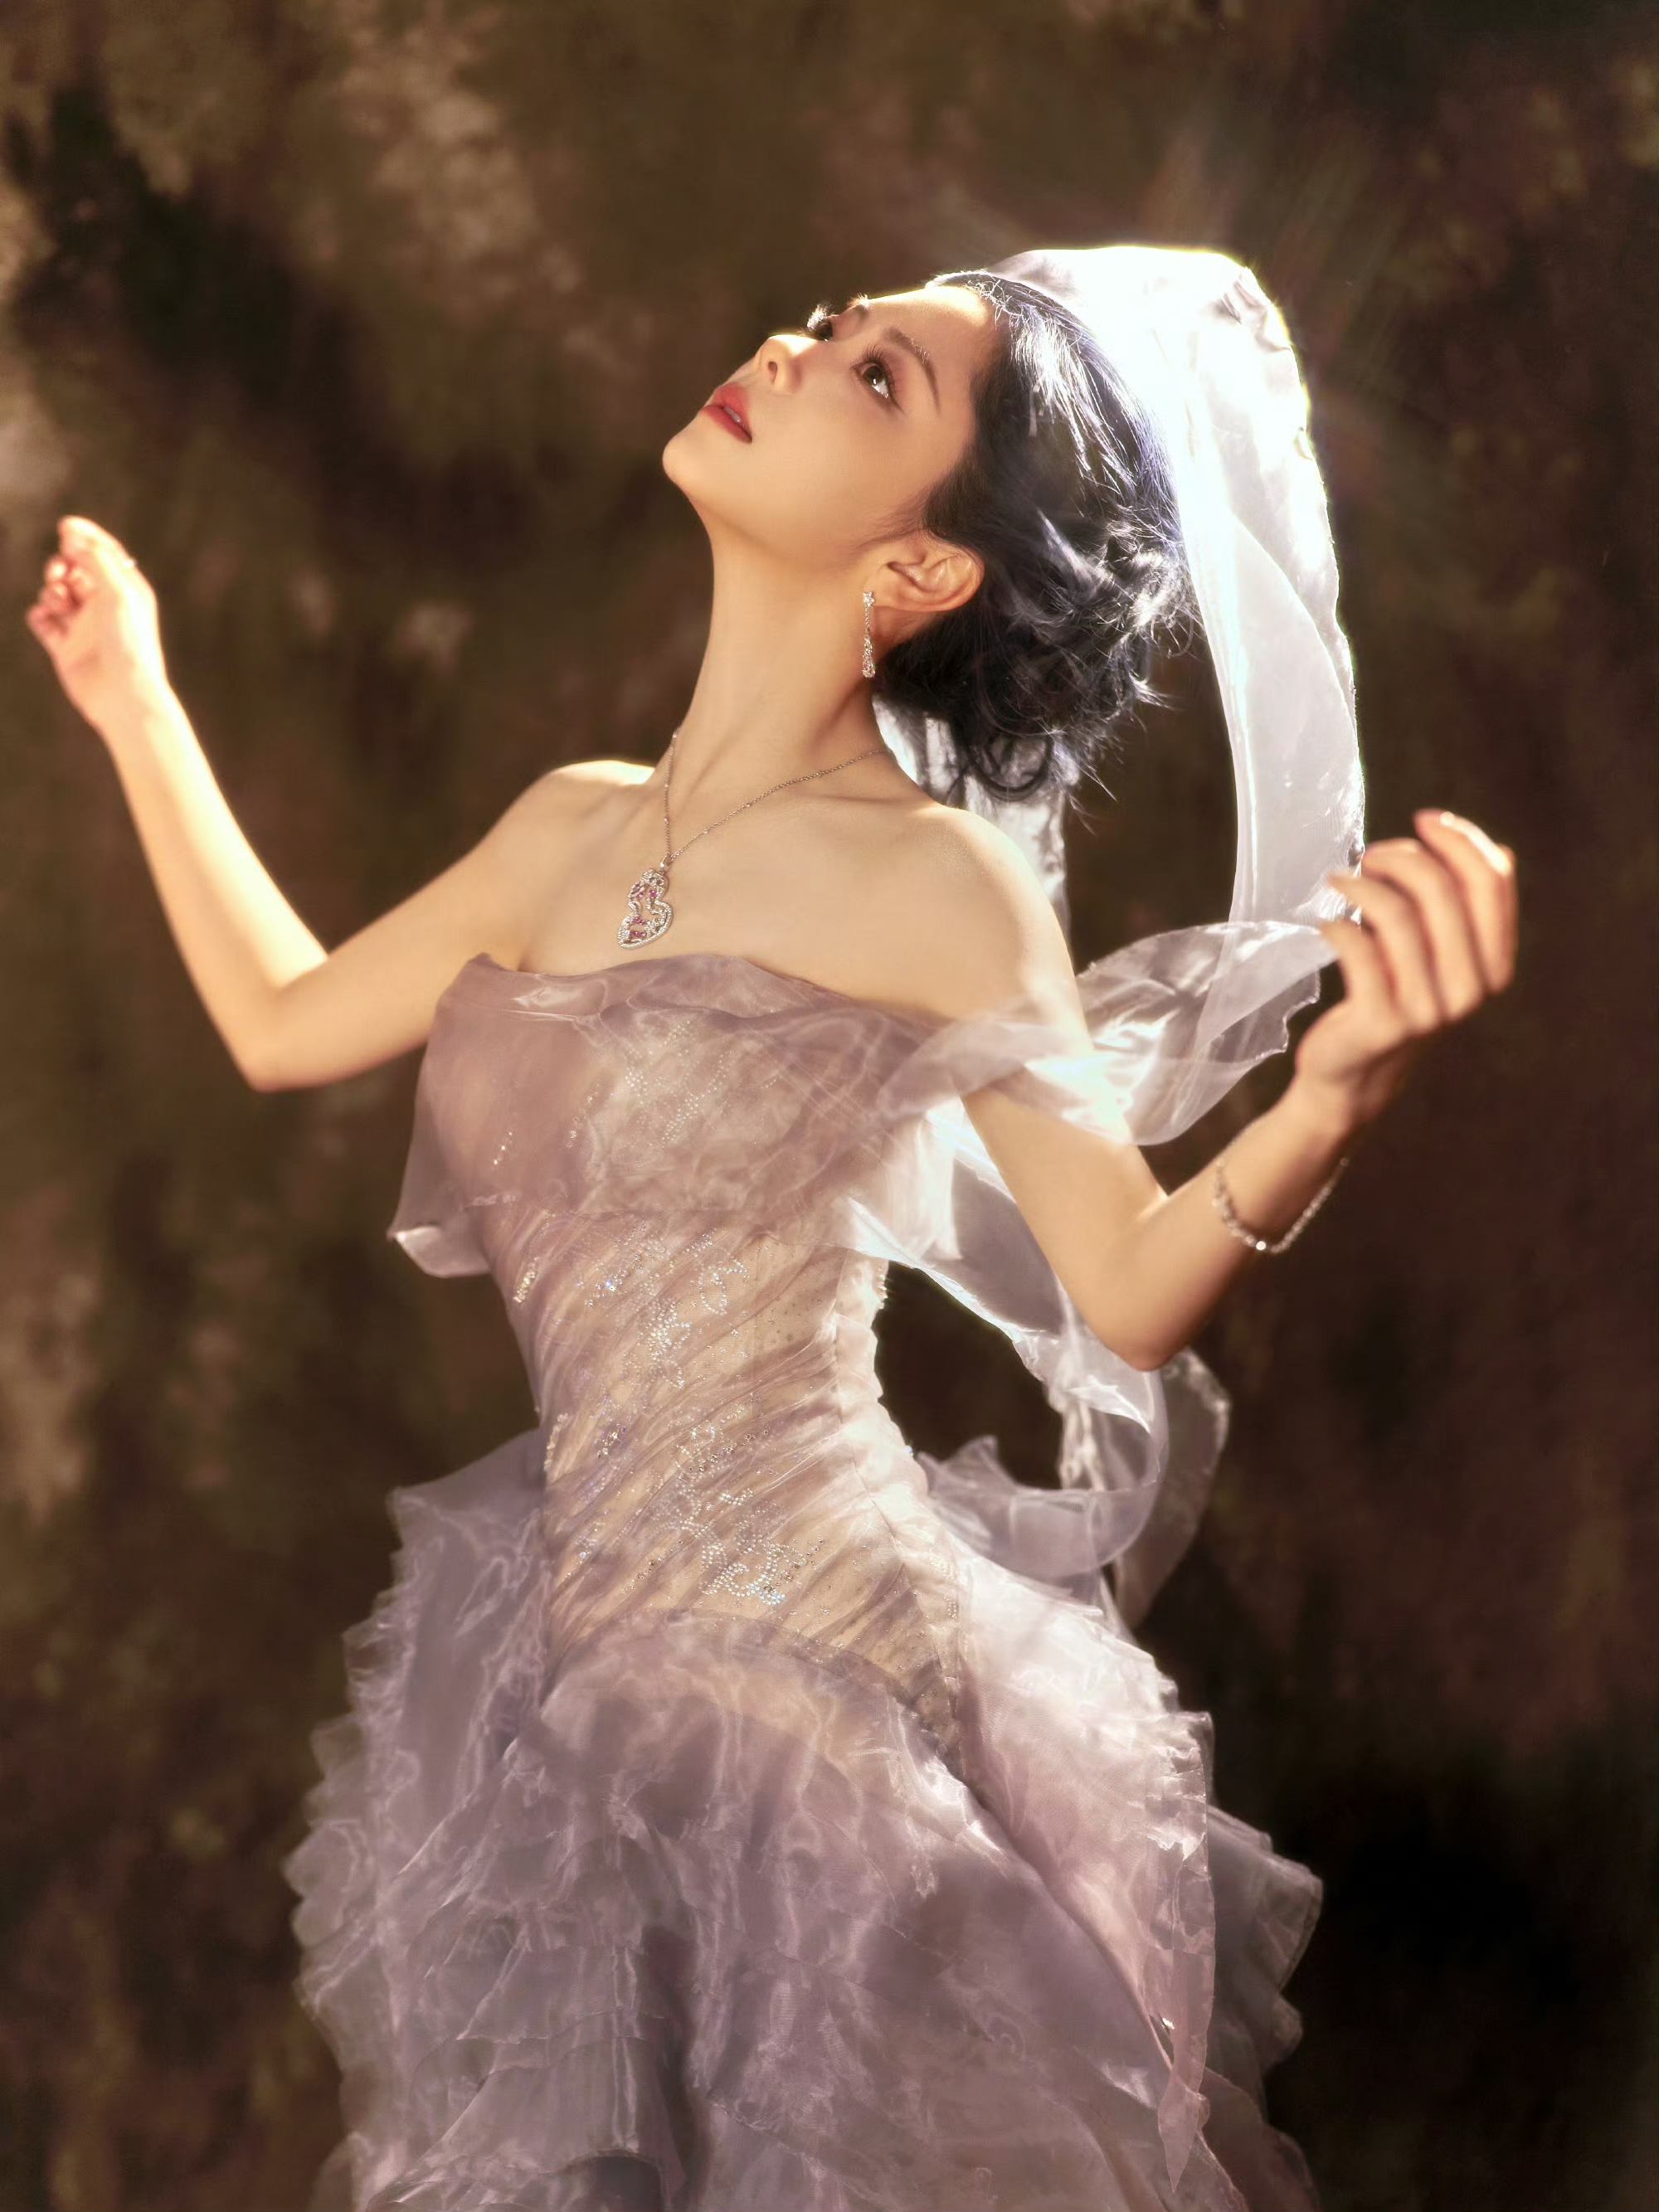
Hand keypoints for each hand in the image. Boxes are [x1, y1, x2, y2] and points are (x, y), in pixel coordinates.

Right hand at [25, 515, 172, 739]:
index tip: (64, 525)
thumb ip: (95, 559)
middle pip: (75, 570)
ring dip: (50, 590)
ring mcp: (84, 628)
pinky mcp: (66, 648)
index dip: (84, 536)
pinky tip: (44, 618)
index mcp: (126, 591)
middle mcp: (105, 607)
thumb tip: (72, 534)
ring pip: (56, 594)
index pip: (104, 554)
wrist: (123, 696)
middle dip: (61, 564)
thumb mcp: (118, 593)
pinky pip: (43, 622)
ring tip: (57, 601)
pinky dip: (39, 615)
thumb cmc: (129, 644)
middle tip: (58, 573)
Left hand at [1288, 810, 1518, 1137]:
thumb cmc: (1395, 998)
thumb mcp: (1441, 957)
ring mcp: (1427, 1009)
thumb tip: (1495, 847)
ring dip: (1364, 885)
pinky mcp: (1381, 1021)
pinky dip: (1336, 925)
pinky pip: (1357, 948)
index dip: (1460, 840)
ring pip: (1397, 915)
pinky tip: (1325, 924)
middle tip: (1369, 856)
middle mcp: (1470, 990)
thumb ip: (1466, 910)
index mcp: (1495, 967)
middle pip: (1442, 890)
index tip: (1424, 820)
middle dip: (1402, 856)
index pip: (1493, 882)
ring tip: (1340, 881)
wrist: (1354, 1076)